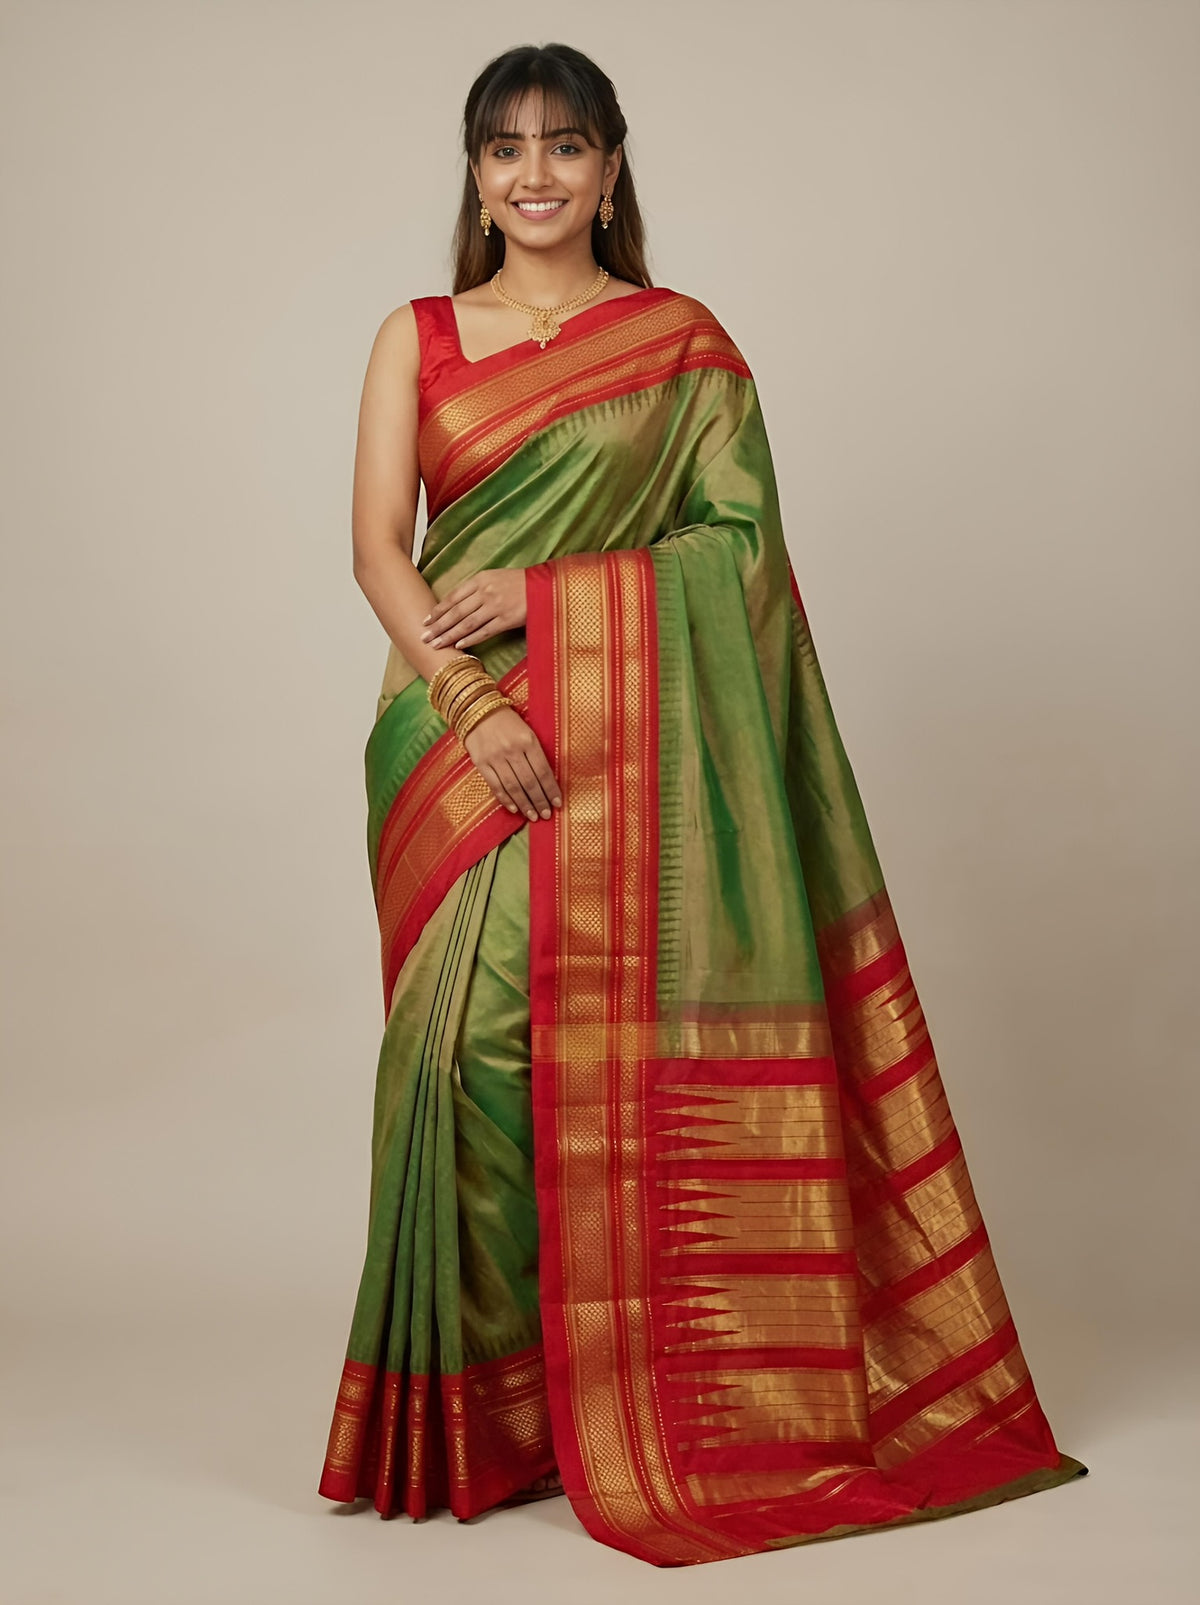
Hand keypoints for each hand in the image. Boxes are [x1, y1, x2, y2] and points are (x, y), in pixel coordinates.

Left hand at [421, 568, 525, 650]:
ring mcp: (496, 606)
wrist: (544, 586)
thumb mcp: (494, 578)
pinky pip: (485, 631)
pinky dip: (471, 639)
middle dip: (438, 626)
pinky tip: (459, 646)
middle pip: (456, 612)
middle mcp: (485, 592)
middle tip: (423, 637)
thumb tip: (456, 605)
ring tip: (436, 645)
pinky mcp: (507, 619)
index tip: (425, 621)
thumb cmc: (518, 583)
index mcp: (480, 580)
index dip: (438, 610)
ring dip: (449, 635)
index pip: (453, 597)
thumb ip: (476, 589)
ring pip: (467, 624)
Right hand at [463, 704, 561, 821]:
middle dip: (540, 801)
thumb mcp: (527, 730)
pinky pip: (495, 785)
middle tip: (546, 814)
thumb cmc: (507, 721)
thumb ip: (536, 752)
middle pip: (530, 782)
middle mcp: (512, 750)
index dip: (551, 789)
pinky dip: (506, 799)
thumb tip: (547, 780)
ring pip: (513, 787)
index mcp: (528, 740)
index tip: (557, 803)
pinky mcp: (481, 762)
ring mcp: (495, 757)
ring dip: (525, 804)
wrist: (477, 709)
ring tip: (533, 816)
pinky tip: (514, 808)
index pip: (543, 771)